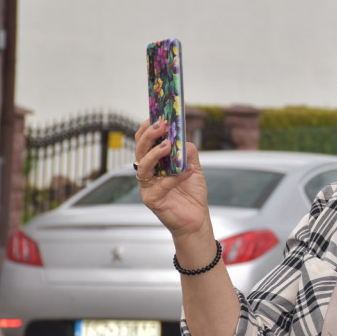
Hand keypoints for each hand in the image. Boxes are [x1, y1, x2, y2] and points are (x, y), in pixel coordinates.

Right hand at [134, 119, 209, 236]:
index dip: (148, 128)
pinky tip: (187, 172)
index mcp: (155, 163)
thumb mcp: (194, 167)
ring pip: (142, 166)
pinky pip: (160, 184)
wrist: (196, 219)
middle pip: (140, 150)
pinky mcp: (151, 199)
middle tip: (161, 124)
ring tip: (167, 144)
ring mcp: (147, 186)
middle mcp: (148, 173)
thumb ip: (188, 152)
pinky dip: (174, 177)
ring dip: (154, 153)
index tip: (157, 116)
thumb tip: (183, 138)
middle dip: (149, 135)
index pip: (145, 142)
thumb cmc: (192, 194)